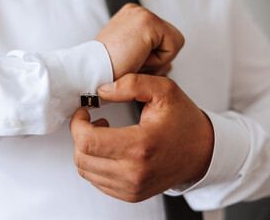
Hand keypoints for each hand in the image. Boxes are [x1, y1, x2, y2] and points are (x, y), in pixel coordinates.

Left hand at [70, 74, 213, 202]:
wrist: (202, 152)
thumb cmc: (183, 121)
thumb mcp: (164, 90)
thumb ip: (131, 84)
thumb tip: (101, 91)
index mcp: (141, 146)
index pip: (88, 141)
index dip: (77, 123)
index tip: (84, 111)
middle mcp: (134, 173)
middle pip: (82, 157)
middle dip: (79, 135)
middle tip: (93, 120)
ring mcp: (132, 188)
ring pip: (86, 170)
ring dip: (86, 149)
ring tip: (103, 133)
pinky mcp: (130, 194)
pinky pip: (96, 180)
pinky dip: (95, 162)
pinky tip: (109, 149)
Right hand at [96, 3, 183, 79]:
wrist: (90, 75)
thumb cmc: (105, 73)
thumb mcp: (127, 59)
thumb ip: (147, 55)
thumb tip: (170, 63)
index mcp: (130, 18)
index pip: (161, 39)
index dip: (152, 59)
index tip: (130, 63)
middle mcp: (136, 11)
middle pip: (170, 40)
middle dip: (156, 59)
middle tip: (131, 63)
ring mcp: (142, 13)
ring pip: (173, 43)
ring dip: (156, 61)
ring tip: (132, 61)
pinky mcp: (148, 22)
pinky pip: (173, 46)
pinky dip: (157, 61)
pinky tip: (137, 59)